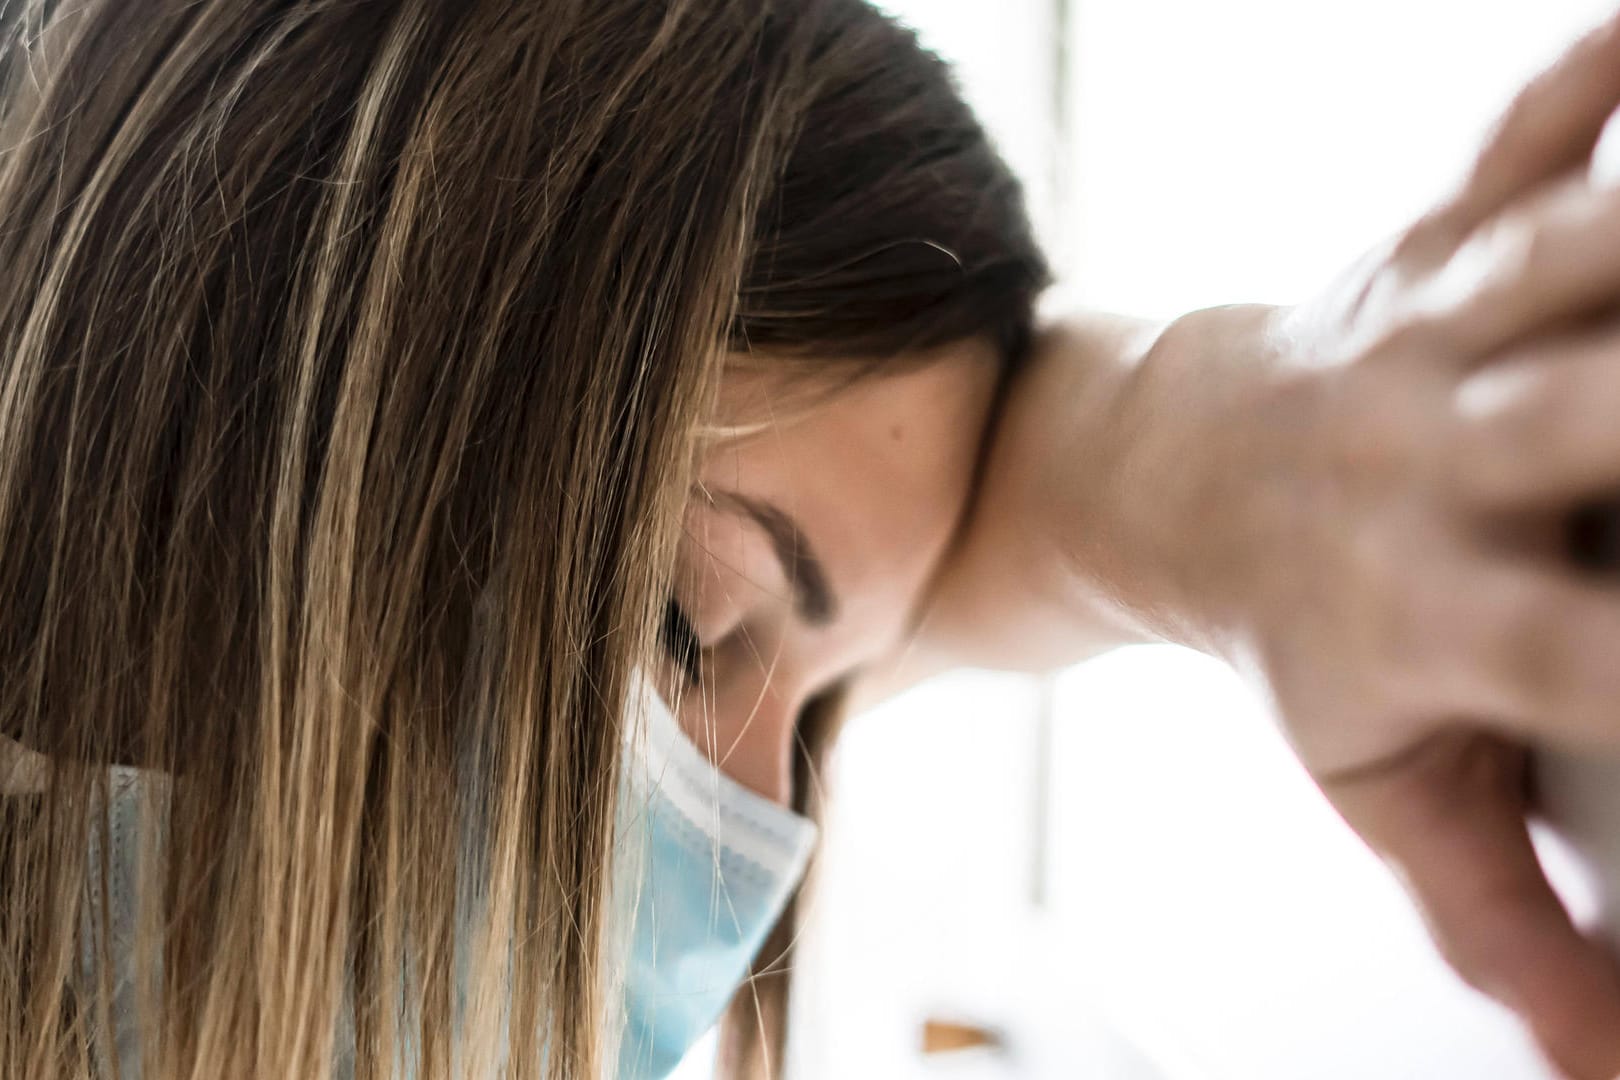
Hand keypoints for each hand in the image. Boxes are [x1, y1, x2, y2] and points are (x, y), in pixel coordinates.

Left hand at [1179, 12, 1619, 1075]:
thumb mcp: (1381, 787)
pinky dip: (1600, 74)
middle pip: (1586, 414)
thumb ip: (1503, 924)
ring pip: (1571, 255)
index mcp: (1421, 608)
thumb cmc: (1292, 635)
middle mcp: (1425, 457)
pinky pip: (1515, 131)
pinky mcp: (1427, 238)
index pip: (1578, 647)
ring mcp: (1423, 332)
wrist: (1153, 477)